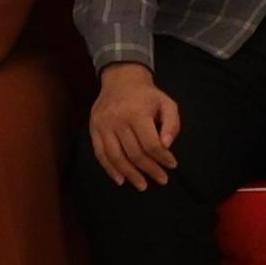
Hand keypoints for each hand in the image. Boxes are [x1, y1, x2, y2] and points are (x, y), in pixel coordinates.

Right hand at [90, 60, 181, 188]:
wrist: (121, 79)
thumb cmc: (147, 95)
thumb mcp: (166, 103)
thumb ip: (171, 124)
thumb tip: (166, 146)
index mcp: (137, 112)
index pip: (150, 144)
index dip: (162, 158)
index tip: (172, 165)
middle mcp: (118, 120)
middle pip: (134, 153)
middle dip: (149, 169)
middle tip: (161, 179)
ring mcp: (103, 125)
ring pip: (116, 157)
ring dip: (130, 174)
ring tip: (142, 185)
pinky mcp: (94, 129)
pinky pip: (101, 154)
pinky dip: (110, 169)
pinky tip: (121, 180)